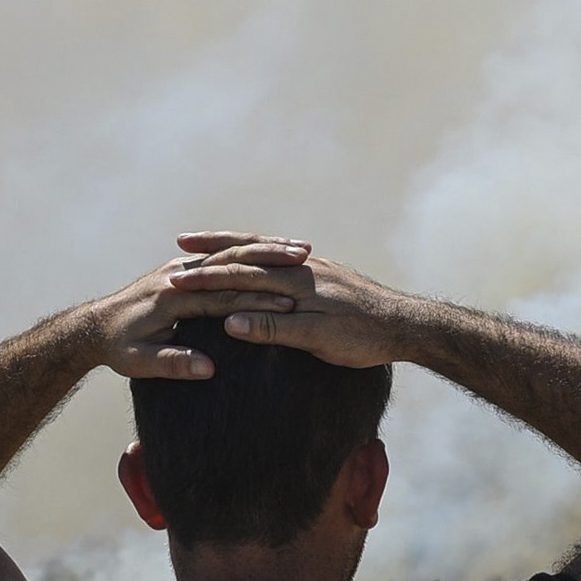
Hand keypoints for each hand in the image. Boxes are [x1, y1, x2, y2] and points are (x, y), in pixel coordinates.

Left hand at [79, 235, 310, 378]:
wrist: (93, 327)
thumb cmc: (117, 347)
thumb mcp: (139, 362)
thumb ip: (173, 363)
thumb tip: (206, 369)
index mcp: (171, 296)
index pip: (223, 295)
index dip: (258, 300)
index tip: (291, 305)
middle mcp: (177, 274)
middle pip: (232, 263)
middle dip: (270, 260)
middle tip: (308, 260)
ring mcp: (180, 267)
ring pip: (230, 252)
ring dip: (266, 249)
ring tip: (301, 249)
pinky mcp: (182, 268)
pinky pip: (221, 254)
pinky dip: (250, 250)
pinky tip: (275, 252)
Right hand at [200, 246, 428, 370]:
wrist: (407, 325)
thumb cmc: (365, 337)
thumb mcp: (318, 339)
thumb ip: (274, 328)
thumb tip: (231, 321)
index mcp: (296, 282)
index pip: (240, 274)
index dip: (206, 278)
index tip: (174, 280)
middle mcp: (303, 267)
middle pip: (249, 251)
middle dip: (214, 247)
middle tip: (181, 240)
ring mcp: (314, 268)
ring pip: (265, 251)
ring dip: (235, 246)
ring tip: (211, 243)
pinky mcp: (324, 274)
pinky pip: (281, 259)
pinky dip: (259, 255)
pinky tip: (256, 261)